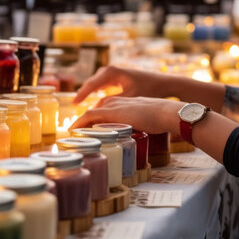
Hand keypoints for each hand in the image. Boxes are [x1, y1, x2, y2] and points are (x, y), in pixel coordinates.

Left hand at [71, 96, 185, 134]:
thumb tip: (139, 136)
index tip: (88, 130)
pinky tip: (72, 132)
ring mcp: (112, 105)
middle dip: (84, 123)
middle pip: (94, 111)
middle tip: (76, 135)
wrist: (166, 111)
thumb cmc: (162, 118)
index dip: (94, 120)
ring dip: (79, 124)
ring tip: (72, 135)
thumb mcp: (147, 121)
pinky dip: (79, 124)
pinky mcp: (110, 112)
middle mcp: (115, 101)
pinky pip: (88, 117)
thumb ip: (139, 125)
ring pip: (89, 114)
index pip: (103, 110)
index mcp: (124, 102)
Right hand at [74, 65, 166, 103]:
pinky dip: (97, 92)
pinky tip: (95, 101)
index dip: (81, 95)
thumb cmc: (149, 89)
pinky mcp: (118, 77)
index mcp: (112, 72)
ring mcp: (114, 73)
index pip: (91, 85)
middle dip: (83, 94)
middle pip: (91, 83)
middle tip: (74, 107)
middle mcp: (111, 70)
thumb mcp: (129, 98)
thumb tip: (98, 113)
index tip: (74, 105)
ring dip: (89, 93)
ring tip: (81, 105)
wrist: (164, 83)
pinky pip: (102, 85)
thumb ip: (113, 104)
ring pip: (96, 84)